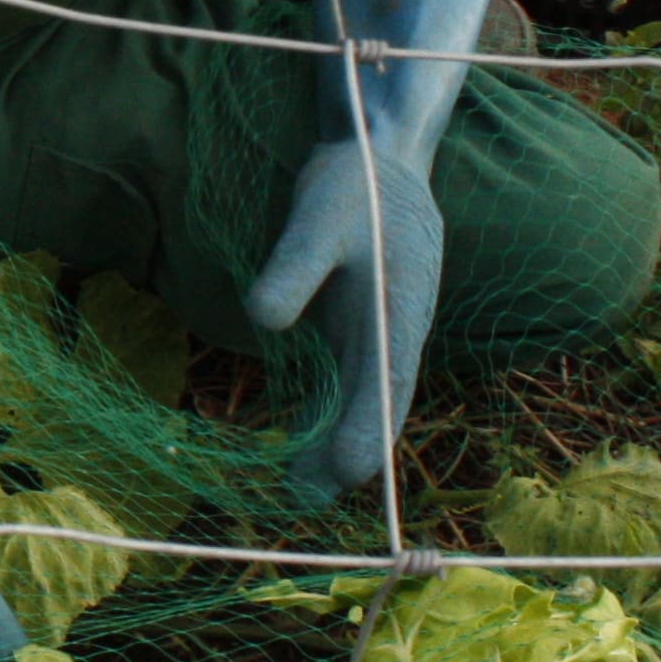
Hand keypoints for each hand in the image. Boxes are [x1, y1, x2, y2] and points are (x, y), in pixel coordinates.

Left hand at [251, 136, 446, 503]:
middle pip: (376, 406)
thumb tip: (261, 319)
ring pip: (364, 400)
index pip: (386, 384)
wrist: (379, 162)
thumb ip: (292, 267)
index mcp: (399, 312)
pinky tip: (305, 442)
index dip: (367, 431)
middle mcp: (397, 333)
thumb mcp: (317, 217)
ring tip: (298, 487)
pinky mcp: (362, 329)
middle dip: (345, 455)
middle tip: (302, 499)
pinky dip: (333, 415)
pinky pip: (352, 382)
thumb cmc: (351, 188)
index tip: (345, 473)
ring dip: (337, 442)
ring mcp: (382, 334)